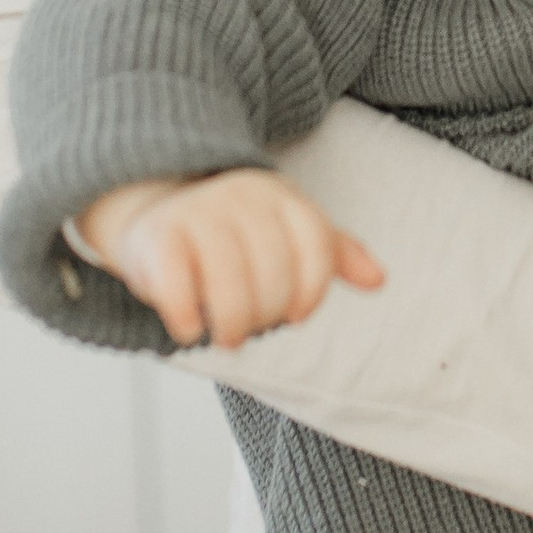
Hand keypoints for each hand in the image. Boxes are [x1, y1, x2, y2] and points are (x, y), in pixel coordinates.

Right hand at [77, 169, 383, 349]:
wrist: (155, 214)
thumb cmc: (234, 235)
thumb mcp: (287, 234)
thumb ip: (333, 254)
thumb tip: (378, 279)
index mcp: (280, 197)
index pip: (317, 246)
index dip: (312, 292)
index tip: (296, 315)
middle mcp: (242, 198)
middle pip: (274, 275)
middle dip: (266, 315)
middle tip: (250, 329)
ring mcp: (198, 213)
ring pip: (231, 287)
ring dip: (231, 325)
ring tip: (225, 336)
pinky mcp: (158, 236)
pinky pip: (178, 287)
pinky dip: (187, 319)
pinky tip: (189, 328)